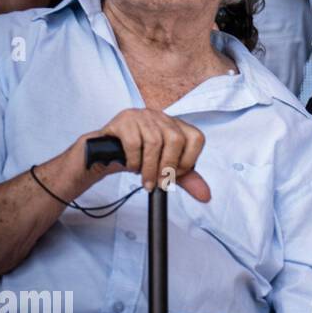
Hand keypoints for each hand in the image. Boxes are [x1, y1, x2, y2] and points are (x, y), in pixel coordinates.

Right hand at [72, 108, 210, 201]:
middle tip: (159, 183)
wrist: (105, 155)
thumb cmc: (139, 159)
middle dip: (168, 166)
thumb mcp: (166, 170)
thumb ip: (187, 180)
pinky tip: (131, 167)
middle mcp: (161, 117)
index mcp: (176, 126)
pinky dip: (134, 160)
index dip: (189, 160)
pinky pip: (133, 142)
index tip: (176, 175)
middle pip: (176, 139)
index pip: (196, 138)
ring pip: (154, 142)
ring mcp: (142, 116)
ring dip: (149, 168)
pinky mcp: (124, 120)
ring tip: (145, 180)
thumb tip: (206, 196)